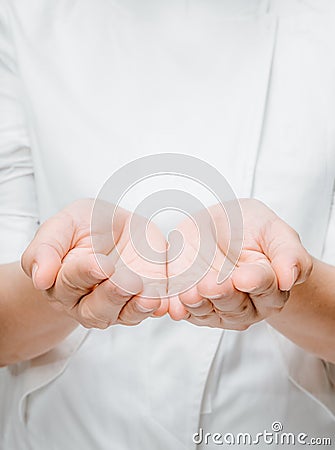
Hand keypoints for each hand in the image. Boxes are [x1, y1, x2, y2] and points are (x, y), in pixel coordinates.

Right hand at [22, 199, 167, 328]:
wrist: (111, 227)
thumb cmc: (83, 227)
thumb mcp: (62, 225)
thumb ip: (45, 249)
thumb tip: (39, 279)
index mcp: (61, 283)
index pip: (70, 282)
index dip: (84, 274)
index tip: (100, 264)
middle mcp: (87, 301)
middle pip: (97, 309)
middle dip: (113, 296)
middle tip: (128, 282)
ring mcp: (117, 304)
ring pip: (125, 314)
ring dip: (138, 308)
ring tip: (150, 298)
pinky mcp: (143, 299)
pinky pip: (151, 310)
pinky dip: (162, 308)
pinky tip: (168, 303)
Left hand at [167, 199, 312, 329]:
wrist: (222, 228)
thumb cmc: (252, 229)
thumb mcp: (274, 231)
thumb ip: (288, 254)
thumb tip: (290, 279)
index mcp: (270, 287)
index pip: (265, 287)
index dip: (255, 282)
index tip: (244, 276)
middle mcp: (245, 304)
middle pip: (235, 305)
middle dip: (222, 295)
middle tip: (212, 284)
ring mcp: (216, 307)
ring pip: (207, 311)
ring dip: (198, 304)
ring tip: (190, 294)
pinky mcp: (191, 304)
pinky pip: (184, 309)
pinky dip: (176, 308)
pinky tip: (172, 306)